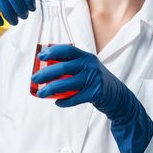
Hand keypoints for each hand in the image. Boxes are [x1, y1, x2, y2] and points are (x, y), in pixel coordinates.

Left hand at [31, 45, 152, 152]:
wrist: (118, 95)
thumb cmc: (96, 80)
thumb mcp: (88, 68)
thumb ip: (73, 66)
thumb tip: (47, 68)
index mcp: (86, 56)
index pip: (67, 50)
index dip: (52, 51)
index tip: (40, 57)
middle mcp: (90, 65)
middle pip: (63, 66)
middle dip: (46, 72)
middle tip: (34, 78)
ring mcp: (93, 78)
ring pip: (67, 83)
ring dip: (51, 88)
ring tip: (41, 93)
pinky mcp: (95, 92)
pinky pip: (75, 98)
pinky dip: (64, 101)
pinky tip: (57, 102)